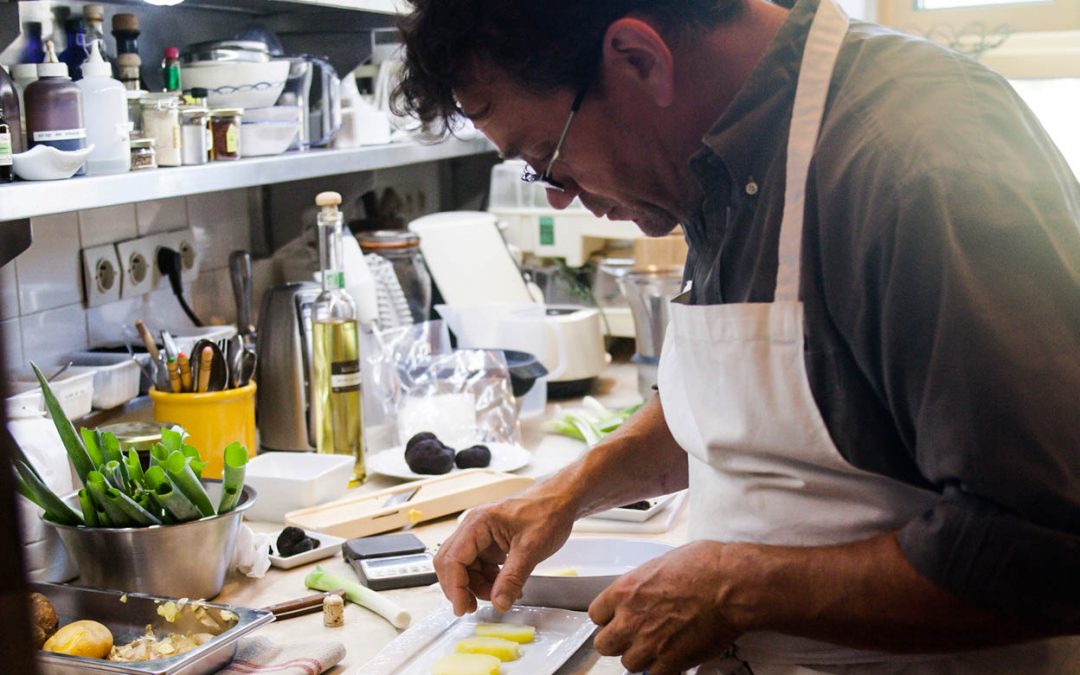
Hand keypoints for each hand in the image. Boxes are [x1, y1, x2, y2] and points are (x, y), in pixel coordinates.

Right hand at [434, 486, 575, 614]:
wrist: (562, 500)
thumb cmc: (548, 511)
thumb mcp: (531, 548)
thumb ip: (513, 578)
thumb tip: (499, 603)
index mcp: (478, 523)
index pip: (453, 559)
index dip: (455, 587)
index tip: (462, 608)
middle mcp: (474, 529)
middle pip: (452, 564)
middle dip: (461, 588)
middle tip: (473, 608)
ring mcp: (482, 536)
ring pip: (467, 568)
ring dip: (479, 587)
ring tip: (502, 596)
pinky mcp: (492, 543)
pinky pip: (481, 567)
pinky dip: (490, 581)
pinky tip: (508, 588)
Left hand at [589, 540, 741, 674]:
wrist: (731, 586)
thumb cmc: (705, 565)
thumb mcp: (663, 563)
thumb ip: (644, 584)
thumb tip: (645, 590)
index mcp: (625, 591)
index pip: (596, 614)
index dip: (608, 618)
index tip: (618, 618)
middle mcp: (631, 619)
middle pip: (604, 645)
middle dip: (618, 641)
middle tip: (634, 636)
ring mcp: (649, 643)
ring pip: (629, 664)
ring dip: (641, 657)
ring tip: (657, 647)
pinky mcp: (671, 661)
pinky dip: (662, 670)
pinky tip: (672, 658)